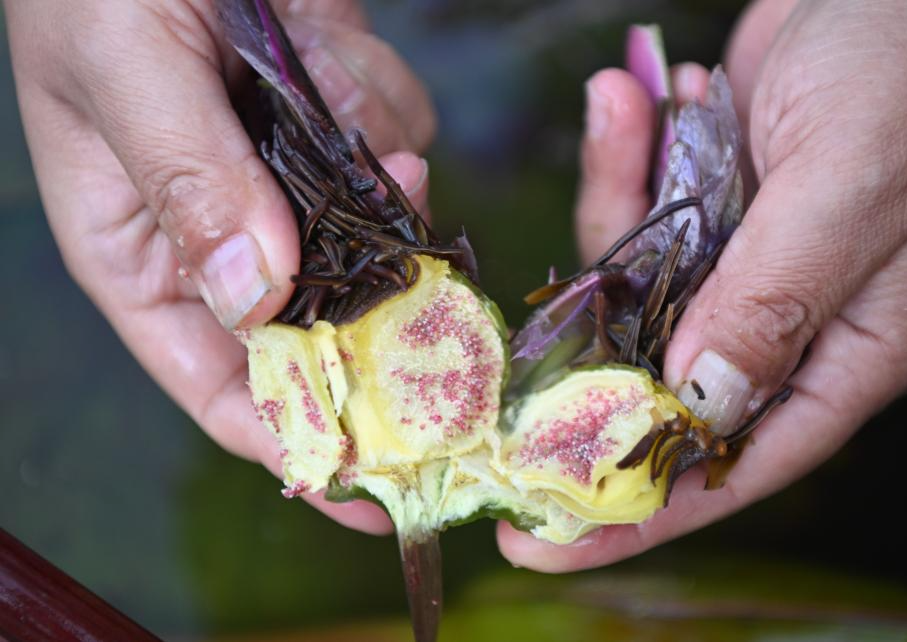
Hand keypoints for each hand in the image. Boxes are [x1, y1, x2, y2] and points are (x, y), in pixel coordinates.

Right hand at [4, 0, 435, 533]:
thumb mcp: (126, 68)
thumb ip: (191, 184)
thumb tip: (260, 302)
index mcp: (143, 248)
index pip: (221, 384)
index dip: (295, 444)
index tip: (373, 496)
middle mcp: (225, 228)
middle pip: (324, 323)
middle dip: (371, 300)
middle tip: (418, 280)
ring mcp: (290, 175)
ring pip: (376, 230)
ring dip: (372, 175)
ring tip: (322, 82)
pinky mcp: (339, 120)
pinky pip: (395, 143)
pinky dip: (379, 103)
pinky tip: (329, 44)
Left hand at [499, 0, 906, 569]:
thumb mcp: (854, 185)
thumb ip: (774, 299)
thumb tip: (697, 405)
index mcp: (850, 346)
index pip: (737, 461)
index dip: (643, 510)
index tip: (548, 542)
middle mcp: (792, 316)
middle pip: (666, 381)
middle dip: (588, 360)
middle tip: (499, 361)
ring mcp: (749, 257)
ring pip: (638, 282)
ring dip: (617, 200)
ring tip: (630, 108)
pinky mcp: (718, 200)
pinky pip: (642, 206)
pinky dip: (629, 153)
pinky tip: (640, 91)